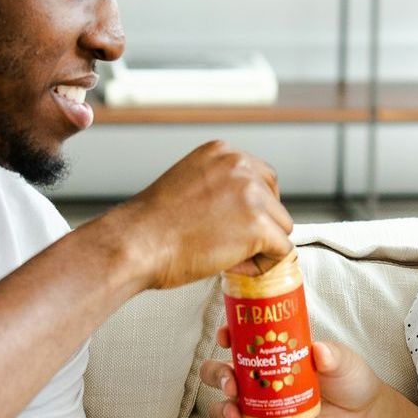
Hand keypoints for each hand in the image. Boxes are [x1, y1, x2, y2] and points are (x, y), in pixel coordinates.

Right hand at [98, 142, 294, 290]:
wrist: (136, 243)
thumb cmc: (151, 225)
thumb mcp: (189, 184)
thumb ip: (219, 187)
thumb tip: (243, 210)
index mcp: (222, 152)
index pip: (262, 177)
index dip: (251, 208)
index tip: (231, 224)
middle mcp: (240, 165)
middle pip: (276, 201)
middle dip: (260, 224)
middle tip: (227, 243)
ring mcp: (252, 194)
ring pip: (281, 226)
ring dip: (260, 245)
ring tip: (226, 255)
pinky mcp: (258, 225)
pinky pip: (281, 251)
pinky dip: (262, 265)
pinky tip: (233, 265)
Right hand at [194, 335, 384, 417]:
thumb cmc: (350, 381)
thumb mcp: (344, 362)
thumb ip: (332, 356)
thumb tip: (319, 350)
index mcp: (273, 355)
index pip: (241, 341)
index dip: (229, 336)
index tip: (226, 336)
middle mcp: (259, 380)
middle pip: (222, 373)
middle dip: (218, 375)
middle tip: (232, 381)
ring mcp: (260, 408)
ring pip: (225, 406)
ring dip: (222, 409)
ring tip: (234, 414)